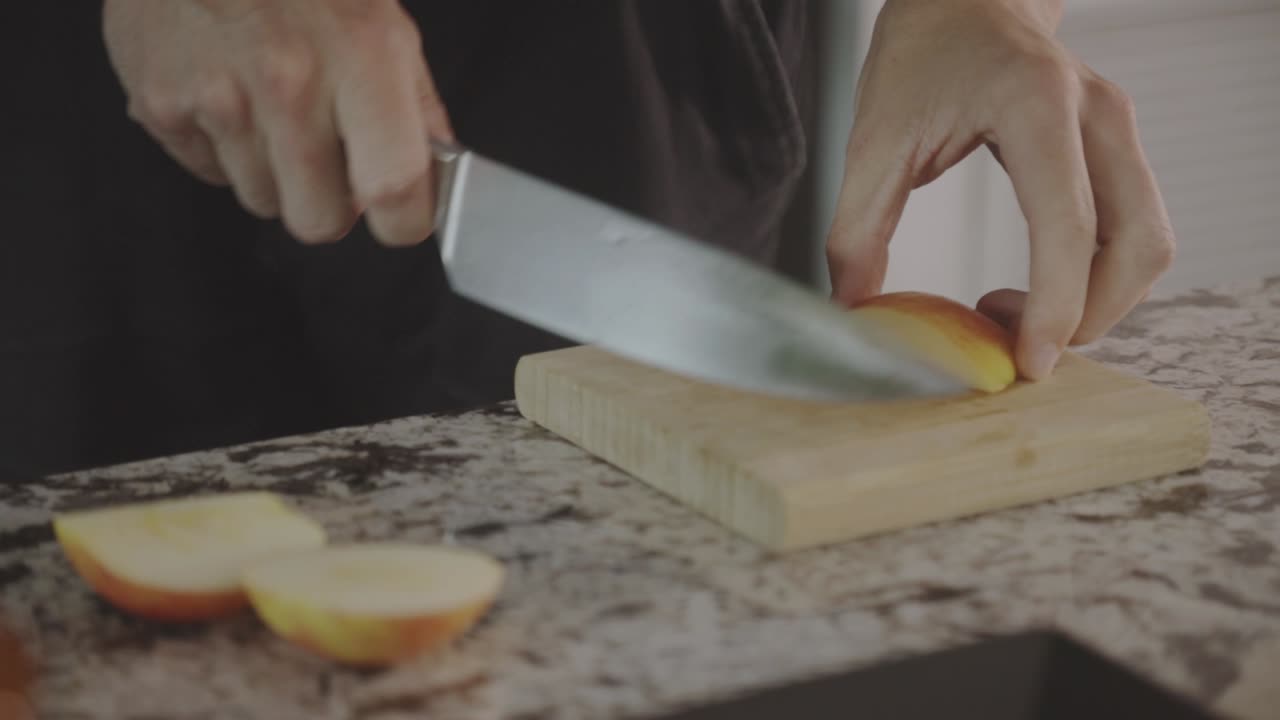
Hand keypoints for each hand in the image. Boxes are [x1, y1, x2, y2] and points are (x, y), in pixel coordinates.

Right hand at [103, 0, 452, 245]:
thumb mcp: (385, 24)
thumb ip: (417, 107)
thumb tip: (435, 171)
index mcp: (360, 61)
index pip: (393, 190)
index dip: (404, 220)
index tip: (401, 215)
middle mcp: (288, 85)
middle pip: (318, 222)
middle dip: (329, 204)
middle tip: (330, 160)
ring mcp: (219, 99)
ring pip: (262, 202)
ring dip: (275, 173)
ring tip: (273, 108)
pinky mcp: (162, 105)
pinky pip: (209, 174)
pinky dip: (225, 149)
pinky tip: (233, 96)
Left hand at [825, 0, 1174, 379]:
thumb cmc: (923, 52)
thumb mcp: (874, 135)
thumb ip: (858, 224)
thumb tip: (854, 308)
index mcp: (1037, 105)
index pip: (1069, 225)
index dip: (1056, 306)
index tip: (1029, 363)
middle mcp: (1098, 116)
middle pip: (1138, 243)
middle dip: (1090, 315)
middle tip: (1017, 346)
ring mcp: (1118, 130)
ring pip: (1149, 243)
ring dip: (1100, 302)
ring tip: (1017, 315)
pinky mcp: (1118, 149)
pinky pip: (1133, 230)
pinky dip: (1099, 278)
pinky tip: (1039, 289)